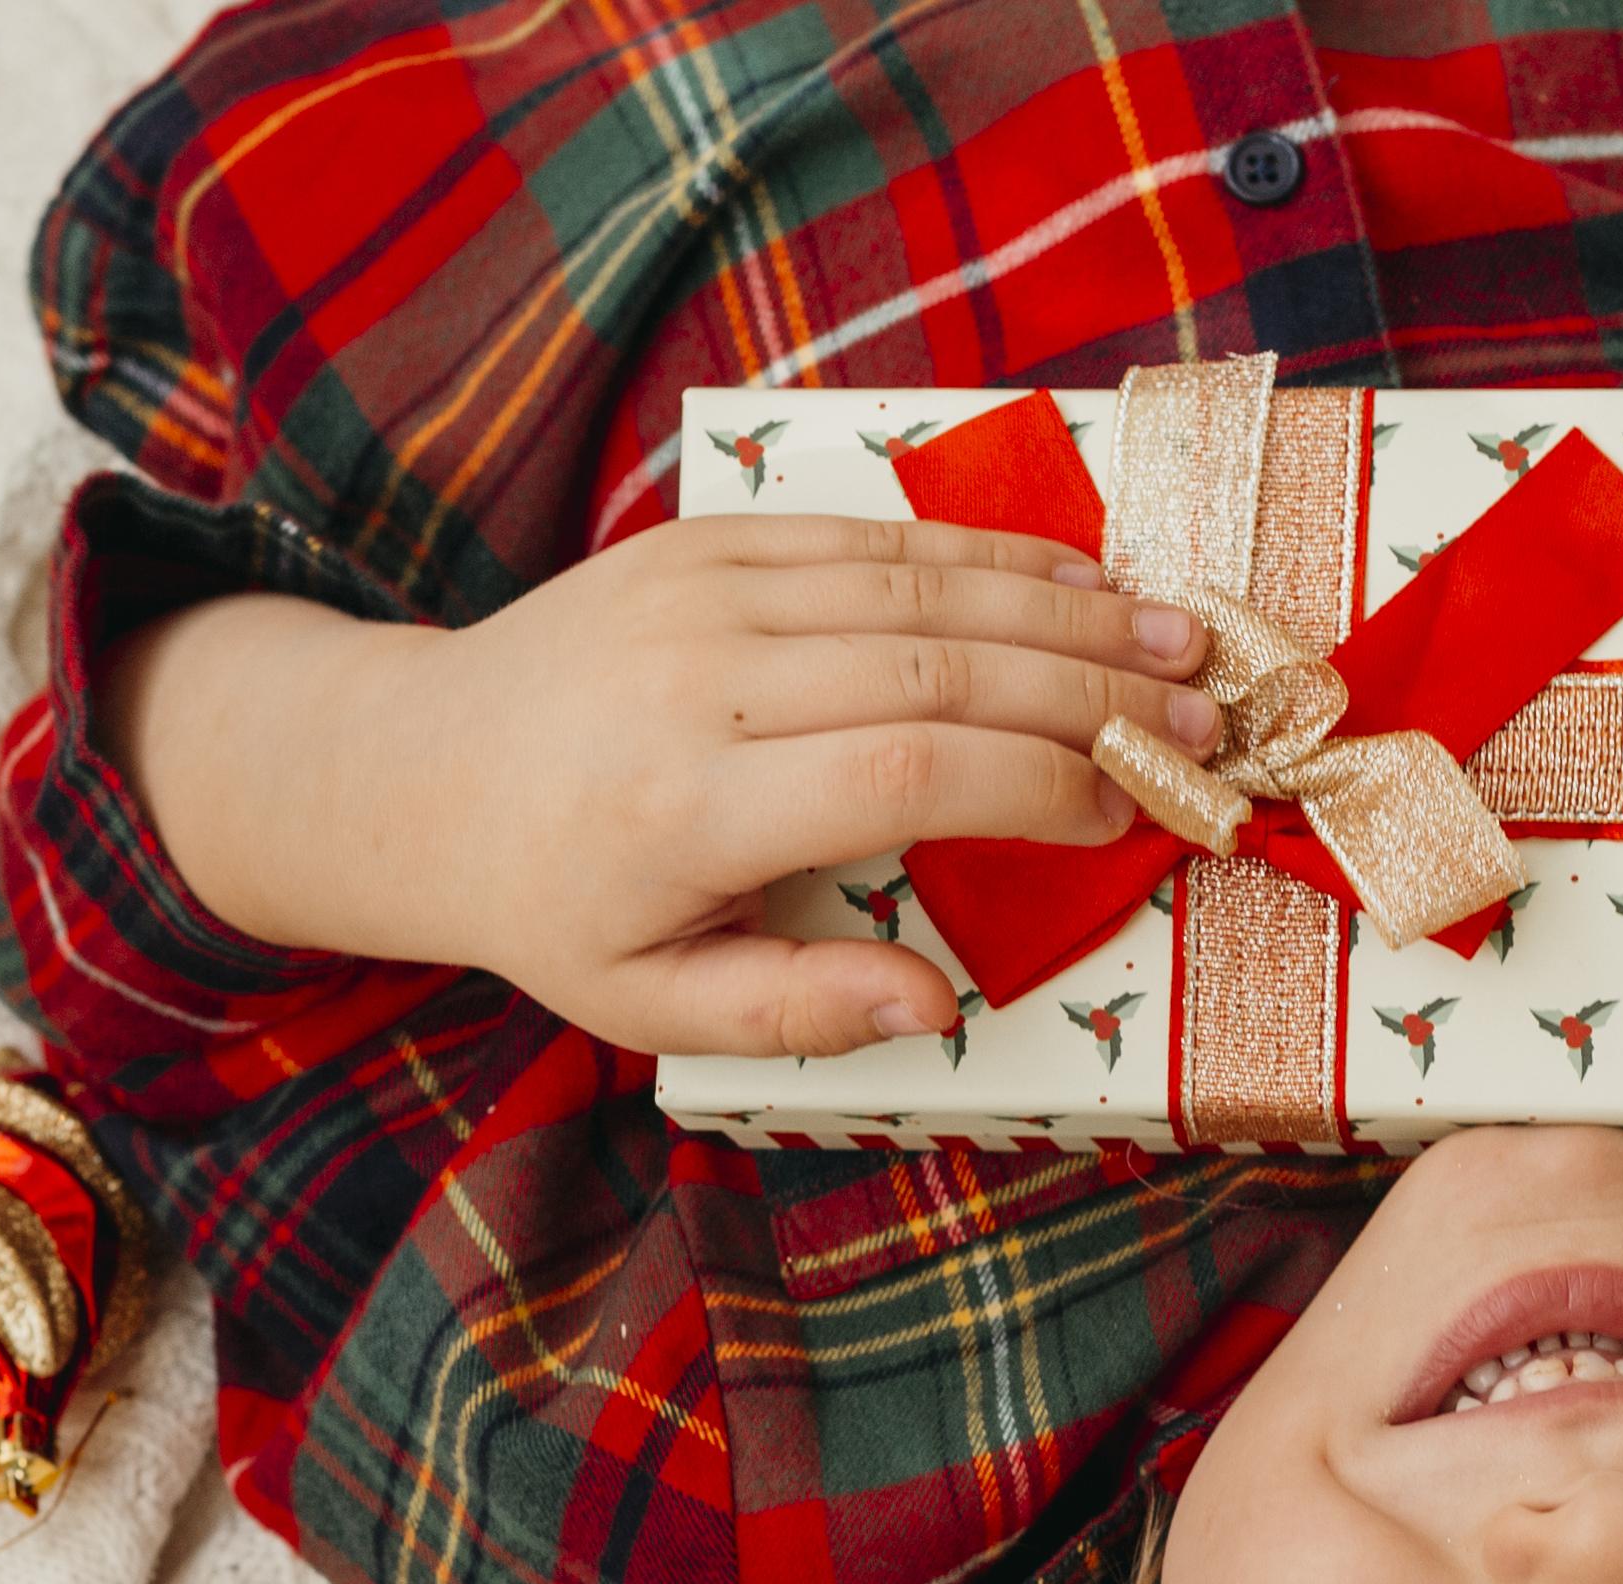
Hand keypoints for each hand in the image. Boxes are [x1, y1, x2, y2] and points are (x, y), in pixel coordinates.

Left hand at [96, 514, 1220, 1058]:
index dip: (1034, 787)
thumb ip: (796, 1010)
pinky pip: (868, 534)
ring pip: (917, 584)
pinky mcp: (703, 539)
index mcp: (685, 811)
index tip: (1126, 814)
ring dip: (1065, 610)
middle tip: (1202, 723)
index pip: (902, 773)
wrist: (420, 768)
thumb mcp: (650, 1004)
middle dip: (1089, 693)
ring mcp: (699, 591)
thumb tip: (934, 1004)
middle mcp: (697, 683)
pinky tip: (1078, 577)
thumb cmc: (555, 904)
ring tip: (1179, 641)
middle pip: (936, 665)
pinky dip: (984, 554)